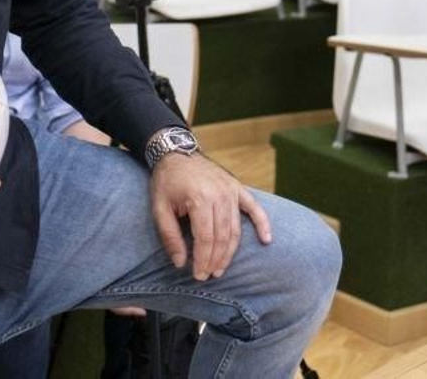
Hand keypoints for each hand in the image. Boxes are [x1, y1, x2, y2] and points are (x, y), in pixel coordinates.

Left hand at [150, 152, 271, 281]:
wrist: (176, 152)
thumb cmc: (166, 181)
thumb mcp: (159, 208)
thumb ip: (170, 236)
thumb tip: (180, 263)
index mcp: (199, 199)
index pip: (205, 239)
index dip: (202, 260)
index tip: (198, 275)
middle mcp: (219, 195)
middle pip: (222, 237)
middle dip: (216, 260)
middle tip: (208, 275)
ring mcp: (231, 191)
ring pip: (236, 228)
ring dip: (230, 251)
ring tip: (221, 268)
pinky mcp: (237, 187)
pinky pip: (254, 208)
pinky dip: (263, 224)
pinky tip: (267, 240)